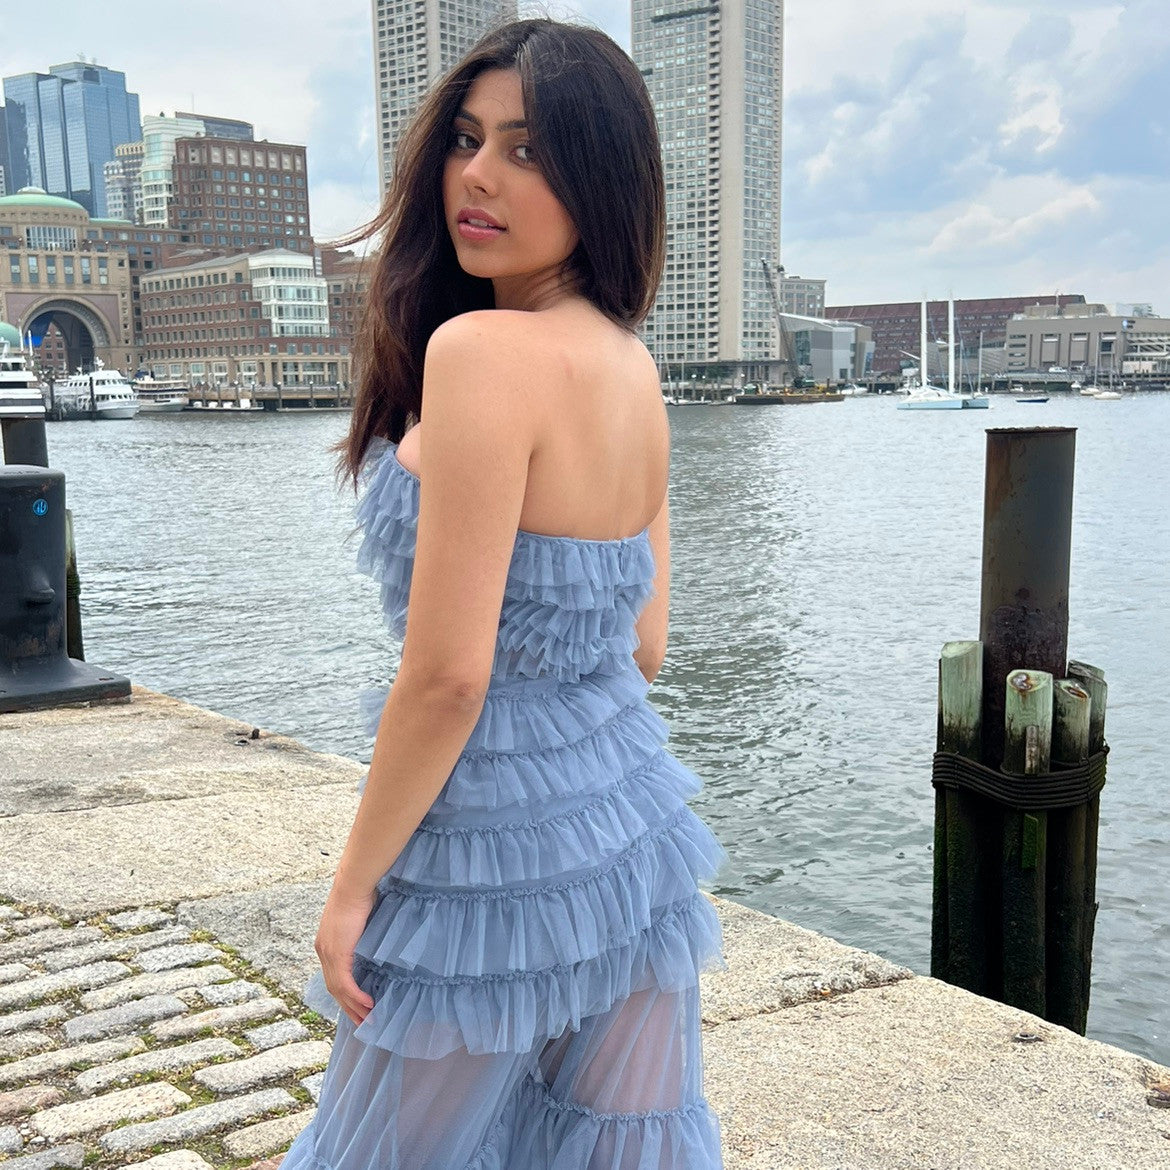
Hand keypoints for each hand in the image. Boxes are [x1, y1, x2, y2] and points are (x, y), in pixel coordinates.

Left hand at [315, 883, 376, 1027]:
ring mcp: (328, 954)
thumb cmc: (359, 894)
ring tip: (367, 1020)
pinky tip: (368, 1005)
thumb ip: (360, 934)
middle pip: (334, 988)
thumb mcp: (358, 919)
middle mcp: (323, 952)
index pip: (333, 976)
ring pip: (339, 990)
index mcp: (325, 944)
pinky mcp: (338, 954)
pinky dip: (357, 997)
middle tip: (362, 1022)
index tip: (355, 1006)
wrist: (353, 885)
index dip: (343, 993)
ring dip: (353, 1007)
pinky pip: (346, 984)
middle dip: (348, 1008)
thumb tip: (374, 942)